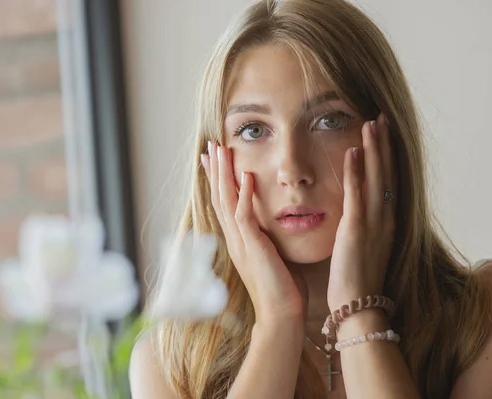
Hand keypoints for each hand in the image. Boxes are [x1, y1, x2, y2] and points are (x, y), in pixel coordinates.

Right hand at [201, 141, 307, 325]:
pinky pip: (244, 216)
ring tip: (220, 150)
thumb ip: (268, 236)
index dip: (218, 180)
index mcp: (239, 239)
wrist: (280, 313)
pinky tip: (246, 174)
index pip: (225, 202)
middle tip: (211, 145)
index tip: (214, 159)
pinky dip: (244, 194)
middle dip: (215, 170)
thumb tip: (273, 221)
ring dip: (223, 174)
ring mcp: (241, 242)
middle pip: (219, 196)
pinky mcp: (252, 247)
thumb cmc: (281, 286)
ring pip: (226, 200)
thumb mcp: (272, 254)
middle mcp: (235, 238)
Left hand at [327, 113, 396, 311]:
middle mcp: (384, 218)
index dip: (386, 156)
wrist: (358, 304)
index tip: (383, 134)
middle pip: (387, 173)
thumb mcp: (364, 246)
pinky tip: (353, 151)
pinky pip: (357, 194)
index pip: (388, 181)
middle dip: (384, 144)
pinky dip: (356, 171)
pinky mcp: (356, 229)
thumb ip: (362, 225)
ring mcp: (373, 222)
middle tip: (380, 118)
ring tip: (371, 124)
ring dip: (374, 149)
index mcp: (385, 221)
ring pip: (377, 178)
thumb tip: (355, 211)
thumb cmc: (356, 278)